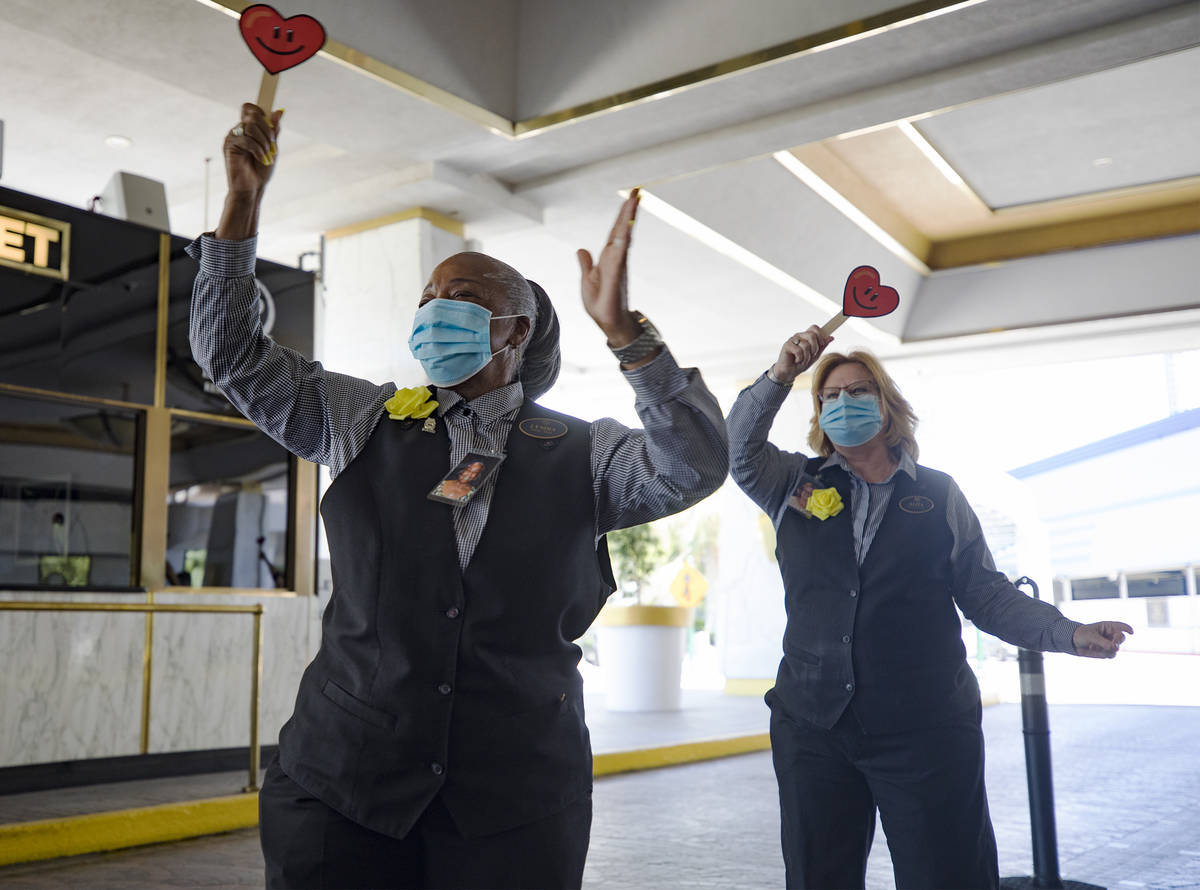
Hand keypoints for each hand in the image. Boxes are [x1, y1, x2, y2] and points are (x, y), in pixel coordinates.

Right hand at [224, 103, 281, 194]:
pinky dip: (258, 149)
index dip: (261, 112)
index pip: (249, 108)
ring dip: (264, 141)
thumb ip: (274, 130)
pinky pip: (247, 139)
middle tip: (273, 146)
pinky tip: (262, 159)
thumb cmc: (261, 170)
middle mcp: (238, 129)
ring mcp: (232, 136)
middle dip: (268, 131)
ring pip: (251, 126)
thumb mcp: (272, 147)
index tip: (272, 129)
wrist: (253, 188)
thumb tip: (279, 111)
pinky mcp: (229, 145)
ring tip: (267, 155)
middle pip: (253, 115)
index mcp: (247, 128)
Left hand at [577, 190, 641, 346]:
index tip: (631, 196)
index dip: (622, 214)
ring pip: (622, 239)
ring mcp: (617, 267)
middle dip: (629, 210)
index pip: (615, 231)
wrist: (610, 325)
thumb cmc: (601, 305)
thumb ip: (586, 264)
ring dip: (627, 220)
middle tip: (637, 191)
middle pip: (622, 229)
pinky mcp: (615, 278)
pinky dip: (622, 243)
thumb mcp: (587, 280)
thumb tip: (581, 250)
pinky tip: (625, 230)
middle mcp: (616, 259)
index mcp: (609, 257)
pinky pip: (619, 257)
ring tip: (633, 202)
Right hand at [771, 325, 832, 383]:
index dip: (820, 335)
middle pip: (812, 335)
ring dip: (807, 356)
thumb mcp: (815, 355)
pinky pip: (798, 350)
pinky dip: (800, 358)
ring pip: (806, 345)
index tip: (822, 344)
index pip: (814, 328)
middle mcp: (799, 336)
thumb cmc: (801, 363)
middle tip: (812, 355)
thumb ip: (822, 346)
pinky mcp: (787, 345)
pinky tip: (797, 361)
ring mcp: (792, 340)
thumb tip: (831, 337)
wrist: (790, 372)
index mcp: (806, 336)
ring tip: (803, 360)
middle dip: (815, 347)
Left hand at [1073, 621, 1133, 657]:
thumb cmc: (1081, 634)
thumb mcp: (1091, 636)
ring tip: (1093, 647)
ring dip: (1106, 650)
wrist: (1072, 643)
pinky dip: (1103, 654)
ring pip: (1116, 649)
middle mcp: (1110, 635)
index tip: (1131, 632)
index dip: (1127, 628)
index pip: (1120, 626)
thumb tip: (1116, 648)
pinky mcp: (1106, 651)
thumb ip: (1103, 642)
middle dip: (1116, 642)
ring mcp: (1109, 644)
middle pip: (1121, 638)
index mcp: (1107, 626)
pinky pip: (1111, 655)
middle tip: (1111, 645)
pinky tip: (1093, 650)